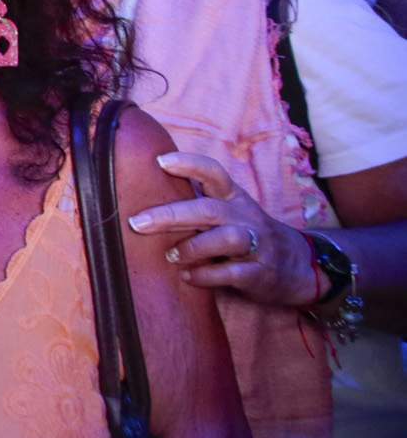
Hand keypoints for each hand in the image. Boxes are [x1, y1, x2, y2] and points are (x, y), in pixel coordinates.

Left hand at [127, 151, 317, 306]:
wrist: (298, 267)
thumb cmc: (246, 234)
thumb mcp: (228, 212)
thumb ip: (196, 203)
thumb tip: (144, 191)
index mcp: (234, 198)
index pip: (215, 173)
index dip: (189, 164)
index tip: (160, 161)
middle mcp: (246, 217)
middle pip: (209, 209)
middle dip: (171, 215)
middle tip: (137, 222)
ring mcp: (257, 244)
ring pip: (226, 238)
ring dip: (192, 247)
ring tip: (170, 255)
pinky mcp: (261, 273)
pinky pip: (232, 272)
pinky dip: (206, 275)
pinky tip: (187, 276)